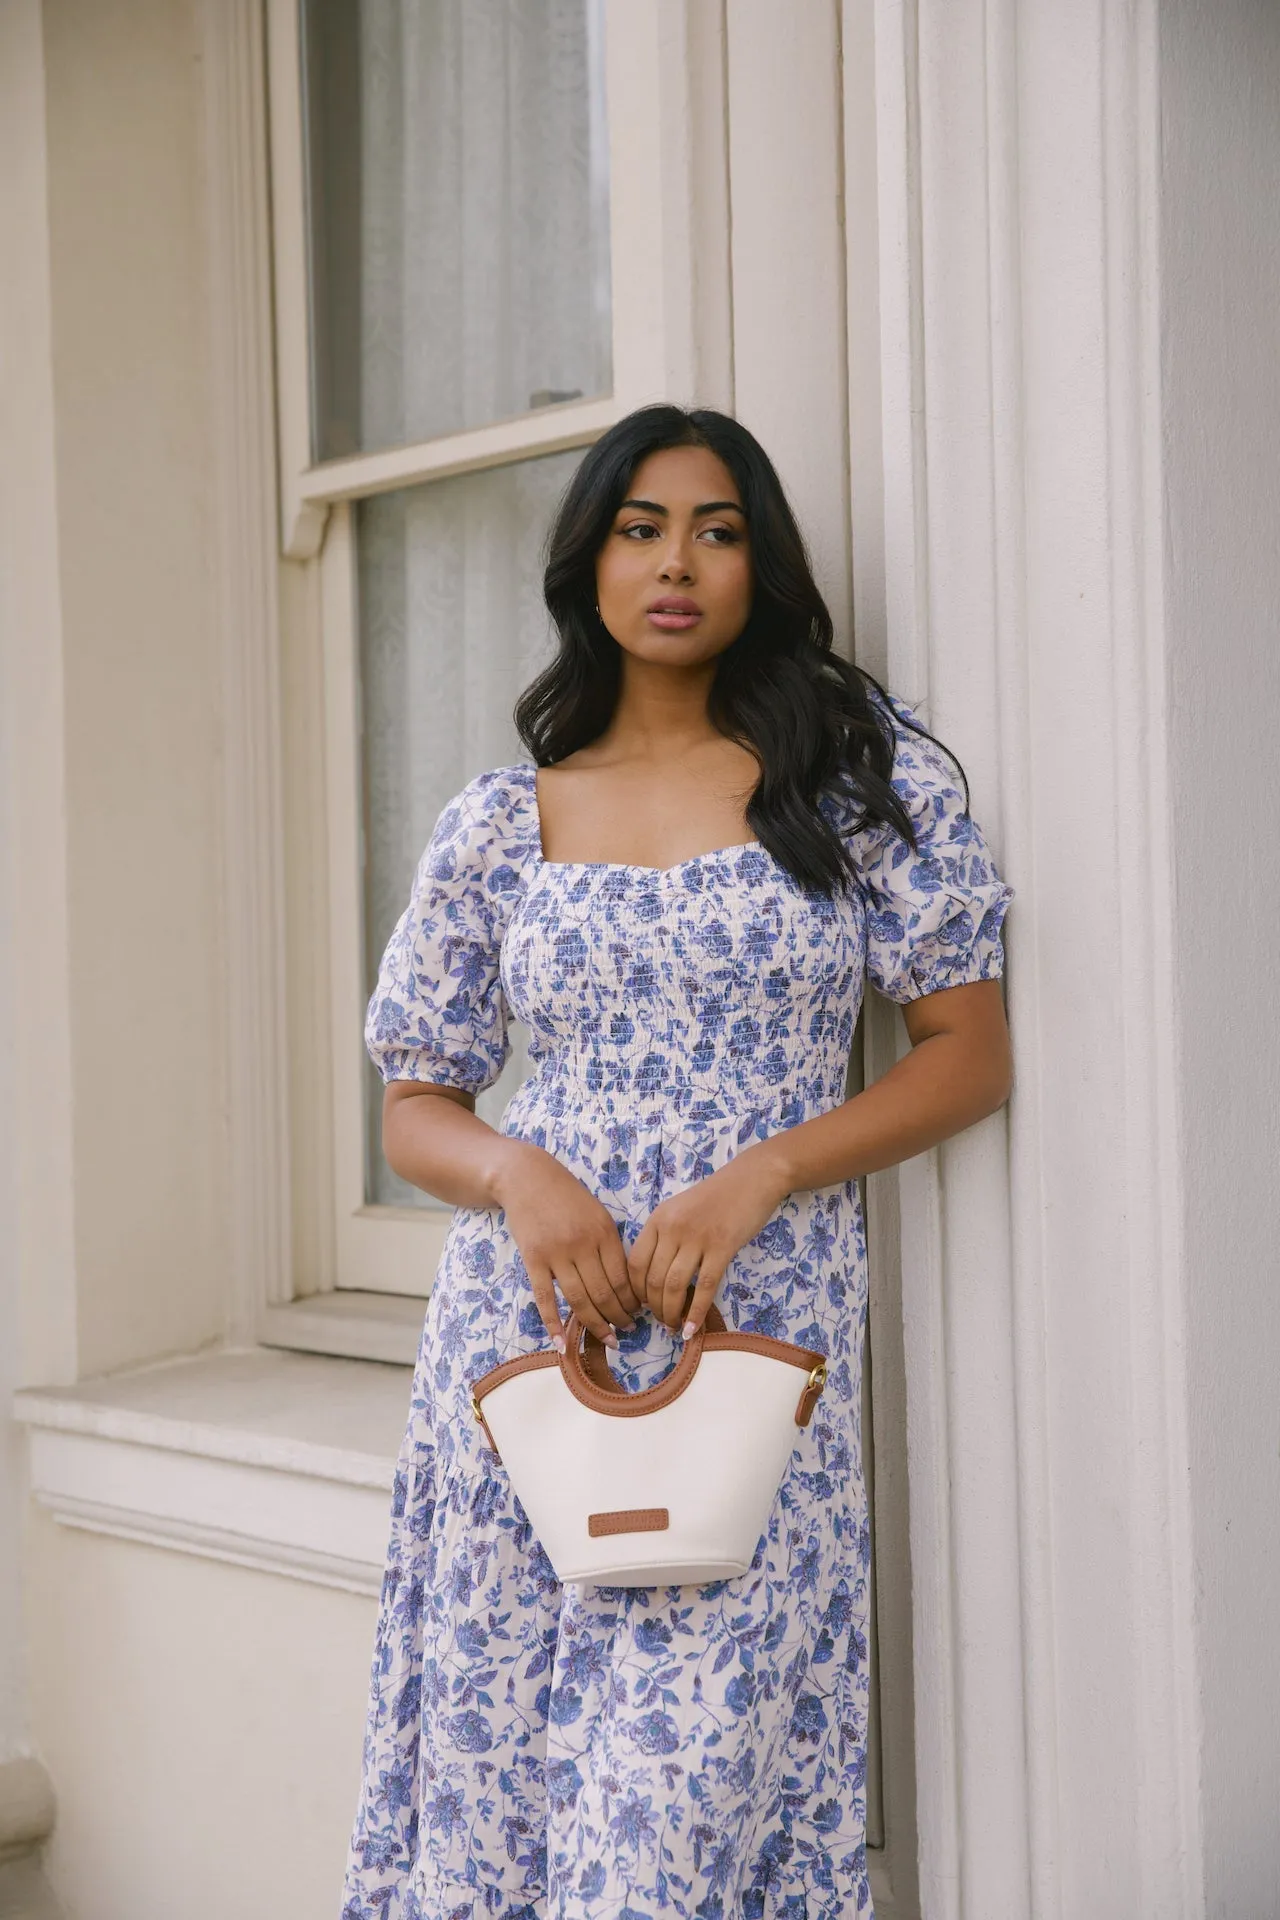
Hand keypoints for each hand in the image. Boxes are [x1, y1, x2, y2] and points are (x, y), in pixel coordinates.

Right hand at [492, 1140, 640, 1350]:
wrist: (527, 1177)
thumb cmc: (567, 1196)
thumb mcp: (598, 1213)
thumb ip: (610, 1245)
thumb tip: (626, 1283)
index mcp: (604, 1232)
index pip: (624, 1278)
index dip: (633, 1301)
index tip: (639, 1314)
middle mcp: (582, 1245)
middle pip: (604, 1293)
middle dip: (619, 1318)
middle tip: (626, 1332)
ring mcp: (556, 1254)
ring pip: (579, 1300)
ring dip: (595, 1325)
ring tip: (607, 1340)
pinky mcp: (533, 1260)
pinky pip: (545, 1299)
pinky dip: (553, 1324)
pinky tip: (561, 1344)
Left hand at [625, 1145, 791, 1337]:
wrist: (751, 1180)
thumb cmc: (715, 1197)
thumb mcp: (679, 1209)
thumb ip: (664, 1236)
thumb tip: (654, 1275)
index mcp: (658, 1219)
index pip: (635, 1263)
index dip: (635, 1291)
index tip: (642, 1305)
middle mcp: (672, 1228)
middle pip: (653, 1279)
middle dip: (654, 1307)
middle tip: (661, 1321)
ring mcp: (697, 1238)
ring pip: (674, 1286)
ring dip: (670, 1312)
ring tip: (673, 1326)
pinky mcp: (721, 1247)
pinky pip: (704, 1287)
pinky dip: (696, 1312)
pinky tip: (693, 1328)